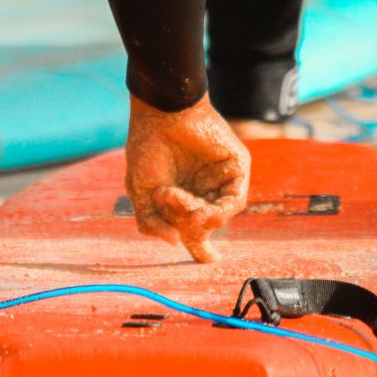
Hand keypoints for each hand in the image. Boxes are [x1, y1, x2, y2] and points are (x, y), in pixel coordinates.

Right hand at [125, 94, 250, 262]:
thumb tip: (173, 242)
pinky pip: (236, 199)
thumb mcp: (140, 193)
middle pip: (206, 226)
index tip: (206, 261)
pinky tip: (202, 209)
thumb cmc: (147, 150)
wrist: (161, 114)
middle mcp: (204, 191)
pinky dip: (220, 210)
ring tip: (180, 204)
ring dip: (200, 218)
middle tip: (177, 215)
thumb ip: (151, 222)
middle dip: (190, 229)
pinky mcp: (236, 168)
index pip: (195, 230)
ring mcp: (221, 180)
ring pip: (220, 215)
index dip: (200, 249)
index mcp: (183, 199)